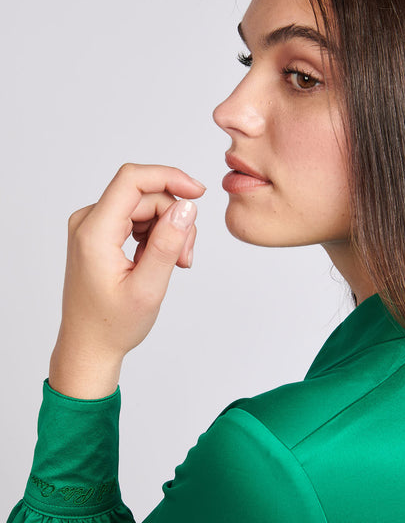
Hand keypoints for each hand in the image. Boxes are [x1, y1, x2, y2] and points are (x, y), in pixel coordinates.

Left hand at [49, 163, 204, 398]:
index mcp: (94, 233)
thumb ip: (167, 244)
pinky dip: (155, 235)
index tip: (199, 193)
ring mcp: (90, 227)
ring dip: (167, 229)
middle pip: (144, 196)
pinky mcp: (98, 233)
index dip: (169, 178)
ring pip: (143, 206)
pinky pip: (135, 218)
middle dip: (173, 219)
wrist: (88, 345)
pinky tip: (159, 260)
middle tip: (185, 258)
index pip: (132, 180)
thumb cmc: (112, 325)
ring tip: (174, 264)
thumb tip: (186, 207)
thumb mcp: (148, 289)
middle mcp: (87, 222)